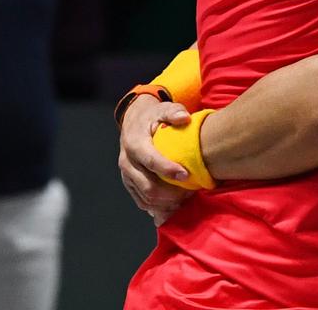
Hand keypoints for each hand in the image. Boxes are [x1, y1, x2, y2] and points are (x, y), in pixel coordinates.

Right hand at [118, 95, 194, 225]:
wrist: (134, 123)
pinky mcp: (130, 185)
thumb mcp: (163, 109)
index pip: (150, 160)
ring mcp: (127, 176)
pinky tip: (176, 203)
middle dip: (171, 193)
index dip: (168, 170)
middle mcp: (127, 162)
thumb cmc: (152, 117)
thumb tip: (184, 118)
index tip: (186, 175)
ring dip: (167, 203)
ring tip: (186, 198)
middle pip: (148, 186)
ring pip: (146, 198)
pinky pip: (143, 202)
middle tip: (190, 191)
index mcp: (134, 143)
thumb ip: (174, 112)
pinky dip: (160, 207)